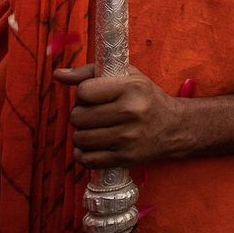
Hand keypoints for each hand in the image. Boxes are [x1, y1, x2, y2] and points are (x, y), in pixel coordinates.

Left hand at [54, 64, 188, 167]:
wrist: (175, 127)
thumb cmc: (146, 98)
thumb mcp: (127, 77)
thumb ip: (90, 73)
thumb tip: (58, 74)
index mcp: (131, 88)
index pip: (83, 92)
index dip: (84, 94)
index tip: (96, 97)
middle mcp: (131, 112)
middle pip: (77, 117)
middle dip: (81, 115)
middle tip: (95, 114)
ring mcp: (128, 138)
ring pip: (79, 138)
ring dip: (82, 134)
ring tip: (96, 129)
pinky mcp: (125, 158)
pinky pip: (86, 159)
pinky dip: (84, 153)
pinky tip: (96, 145)